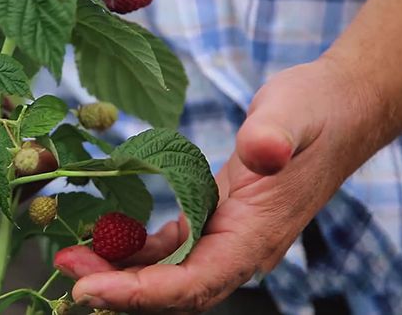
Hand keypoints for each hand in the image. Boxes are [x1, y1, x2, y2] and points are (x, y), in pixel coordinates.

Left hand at [54, 58, 374, 312]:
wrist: (335, 109)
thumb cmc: (316, 112)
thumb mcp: (293, 114)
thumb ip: (275, 137)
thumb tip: (264, 151)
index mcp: (256, 236)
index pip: (195, 283)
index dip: (141, 294)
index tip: (90, 290)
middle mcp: (239, 248)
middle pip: (173, 289)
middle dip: (118, 288)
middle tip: (67, 267)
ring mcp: (226, 236)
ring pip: (168, 273)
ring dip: (120, 272)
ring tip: (74, 255)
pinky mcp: (215, 218)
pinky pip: (171, 248)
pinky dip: (136, 250)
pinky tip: (107, 237)